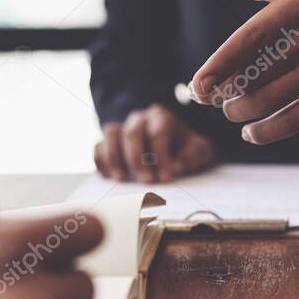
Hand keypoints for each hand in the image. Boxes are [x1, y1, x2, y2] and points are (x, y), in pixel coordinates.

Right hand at [94, 104, 213, 182]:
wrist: (173, 149)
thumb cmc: (186, 149)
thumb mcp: (200, 150)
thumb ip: (196, 154)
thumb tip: (177, 165)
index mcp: (161, 116)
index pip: (158, 132)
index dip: (161, 156)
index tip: (165, 178)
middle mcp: (139, 119)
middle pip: (132, 132)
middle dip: (137, 158)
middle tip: (145, 181)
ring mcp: (122, 128)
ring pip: (110, 133)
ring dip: (115, 157)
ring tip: (122, 178)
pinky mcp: (108, 142)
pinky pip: (98, 146)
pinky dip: (101, 161)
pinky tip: (109, 176)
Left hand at [189, 0, 298, 144]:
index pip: (249, 37)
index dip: (219, 64)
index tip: (198, 84)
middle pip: (255, 72)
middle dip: (225, 93)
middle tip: (210, 99)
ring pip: (271, 99)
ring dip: (242, 112)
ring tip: (232, 112)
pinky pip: (296, 120)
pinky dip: (268, 131)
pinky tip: (252, 132)